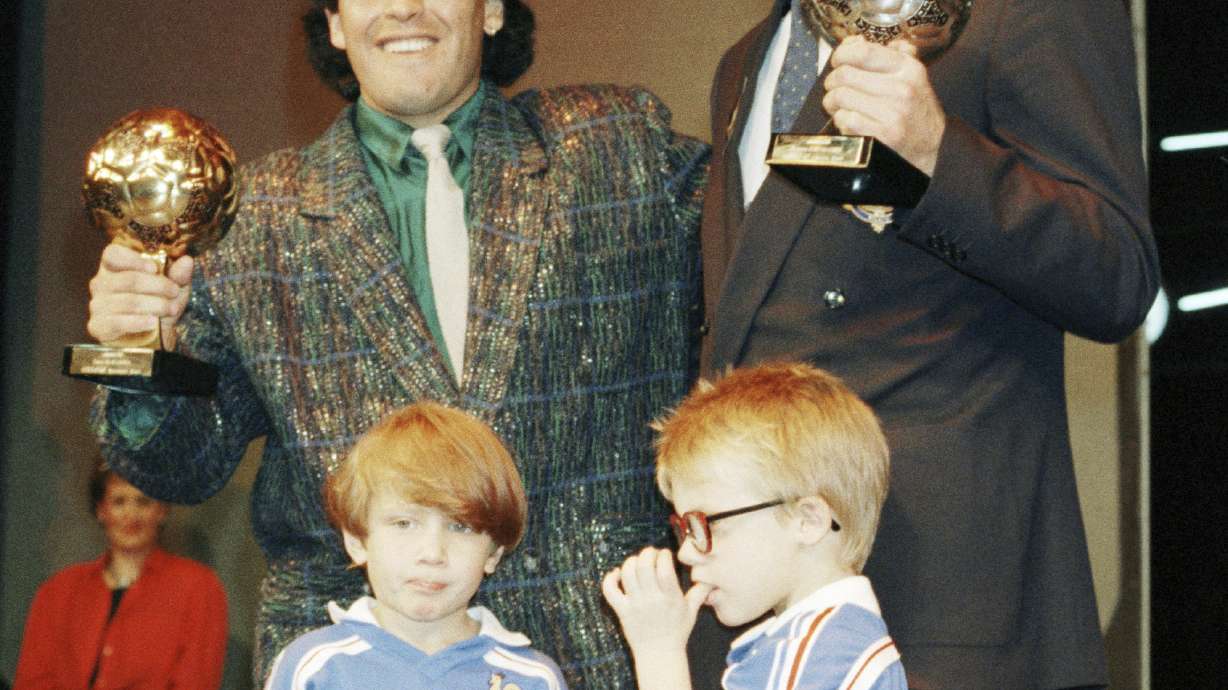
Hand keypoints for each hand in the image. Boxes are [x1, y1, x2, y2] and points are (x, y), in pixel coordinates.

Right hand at [87, 242, 192, 348]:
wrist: (153, 339)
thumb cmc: (159, 306)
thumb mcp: (174, 289)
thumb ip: (179, 275)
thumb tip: (187, 260)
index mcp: (114, 267)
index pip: (112, 254)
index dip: (133, 259)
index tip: (155, 268)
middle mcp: (101, 283)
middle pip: (128, 279)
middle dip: (157, 286)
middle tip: (174, 292)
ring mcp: (97, 305)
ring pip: (128, 301)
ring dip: (155, 305)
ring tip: (172, 309)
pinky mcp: (98, 326)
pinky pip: (118, 322)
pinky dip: (139, 322)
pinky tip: (152, 322)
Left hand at [601, 547, 711, 657]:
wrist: (659, 654)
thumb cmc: (676, 632)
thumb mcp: (691, 611)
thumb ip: (700, 592)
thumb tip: (709, 579)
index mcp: (670, 598)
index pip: (664, 569)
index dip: (663, 555)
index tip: (665, 554)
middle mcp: (652, 600)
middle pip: (644, 566)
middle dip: (647, 553)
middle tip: (651, 554)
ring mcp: (635, 605)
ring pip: (627, 573)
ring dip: (631, 561)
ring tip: (638, 562)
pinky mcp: (622, 611)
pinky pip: (609, 590)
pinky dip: (610, 578)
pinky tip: (617, 573)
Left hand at [824, 36, 945, 175]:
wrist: (934, 147)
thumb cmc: (916, 110)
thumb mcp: (913, 76)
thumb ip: (891, 54)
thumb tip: (856, 41)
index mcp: (908, 68)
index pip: (863, 52)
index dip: (841, 54)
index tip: (837, 61)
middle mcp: (901, 88)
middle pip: (844, 75)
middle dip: (832, 82)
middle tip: (835, 88)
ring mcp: (892, 113)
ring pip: (840, 97)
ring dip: (833, 103)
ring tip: (840, 107)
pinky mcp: (882, 135)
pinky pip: (845, 120)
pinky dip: (841, 121)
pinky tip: (849, 122)